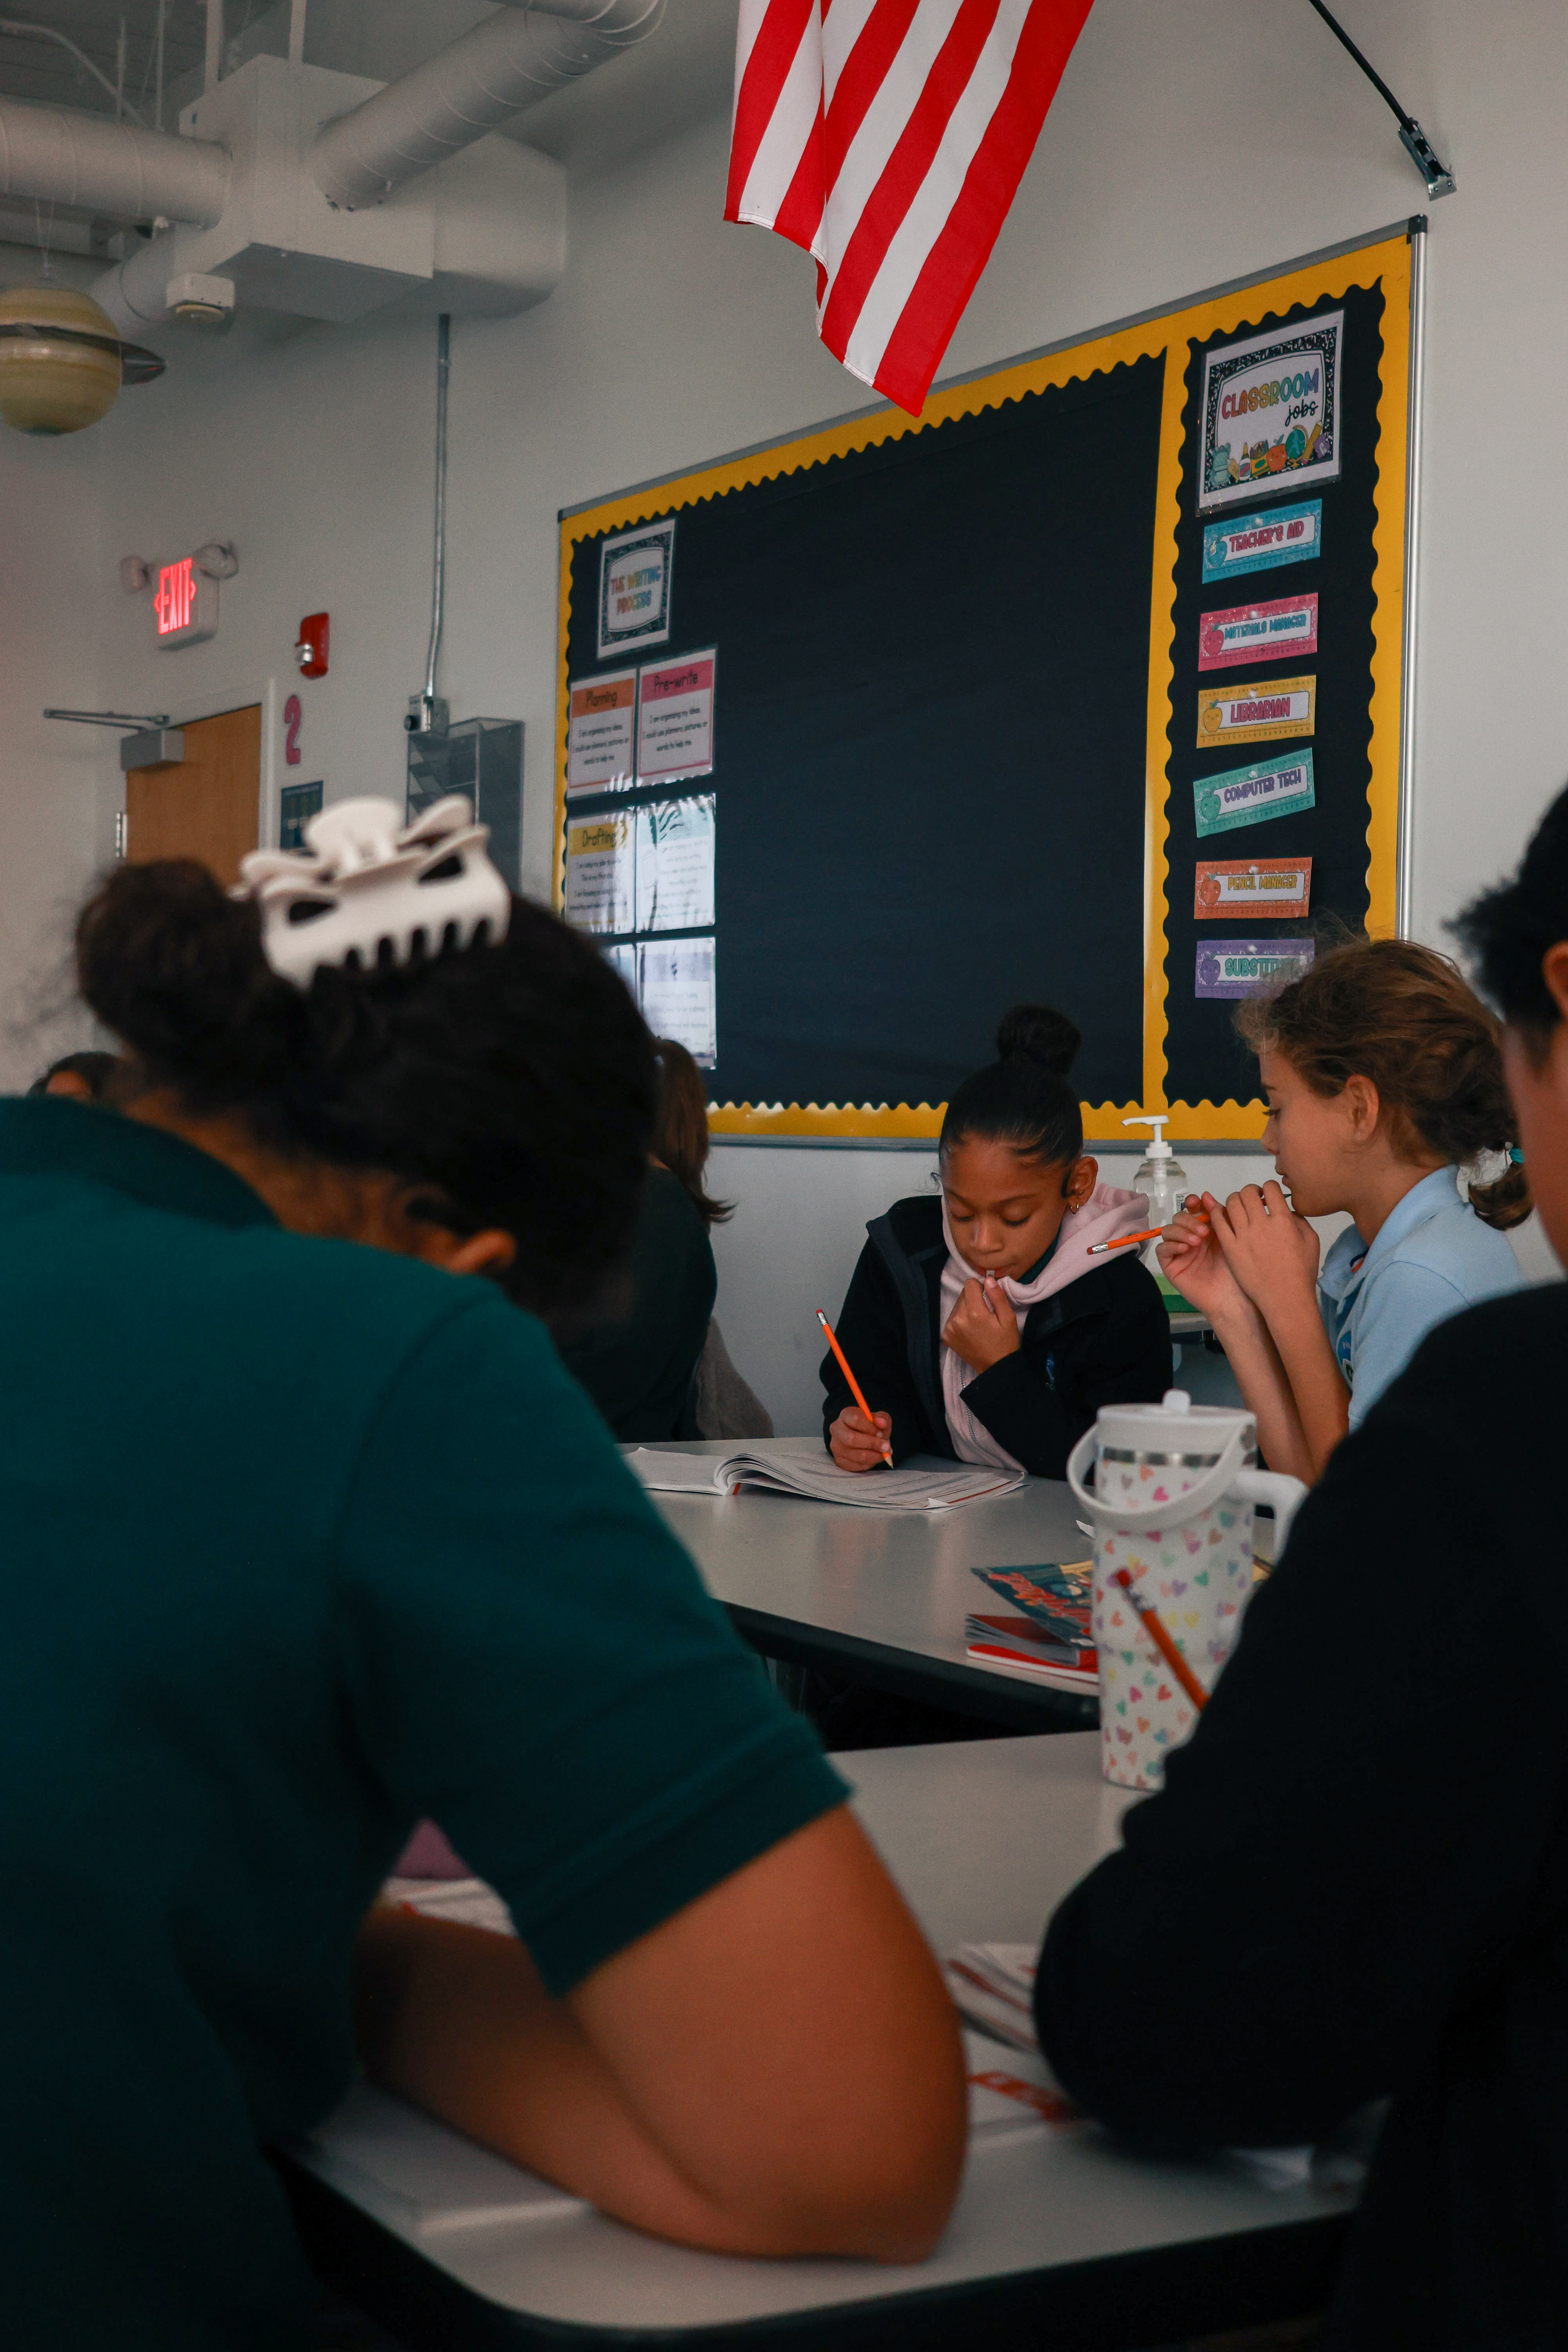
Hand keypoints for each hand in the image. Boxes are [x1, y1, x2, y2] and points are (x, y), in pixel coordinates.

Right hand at [829, 1405, 892, 1470]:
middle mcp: (837, 1429)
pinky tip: (873, 1459)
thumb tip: (881, 1423)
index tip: (881, 1434)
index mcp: (846, 1415)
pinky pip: (854, 1466)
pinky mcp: (838, 1460)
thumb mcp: (880, 1420)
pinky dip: (868, 1464)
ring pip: (855, 1455)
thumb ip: (883, 1419)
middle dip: (872, 1444)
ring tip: (883, 1454)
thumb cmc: (871, 1428)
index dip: (870, 1428)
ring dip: (873, 1456)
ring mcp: (836, 1446)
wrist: (862, 1439)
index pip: (855, 1420)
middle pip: (852, 1439)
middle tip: (886, 1447)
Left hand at [941, 1275, 1020, 1374]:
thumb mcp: (1008, 1318)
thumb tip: (988, 1279)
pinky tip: (970, 1330)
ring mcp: (949, 1328)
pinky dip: (960, 1320)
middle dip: (974, 1299)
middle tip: (985, 1313)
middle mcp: (958, 1318)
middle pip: (963, 1294)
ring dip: (966, 1309)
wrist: (994, 1368)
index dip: (980, 1288)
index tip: (988, 1299)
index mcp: (974, 1312)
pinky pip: (952, 1317)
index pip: (970, 1284)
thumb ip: (998, 1297)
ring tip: (978, 1323)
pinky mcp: (945, 1335)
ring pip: (957, 1305)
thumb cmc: (1004, 1342)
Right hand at [1156, 1196, 1254, 1325]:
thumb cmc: (1236, 1270)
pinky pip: (1162, 1250)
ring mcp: (1179, 1252)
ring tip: (1197, 1241)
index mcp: (1205, 1230)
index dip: (1192, 1203)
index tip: (1197, 1202)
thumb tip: (1206, 1195)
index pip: (1192, 1210)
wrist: (1233, 1296)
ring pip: (1168, 1230)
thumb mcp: (1230, 1238)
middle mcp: (1190, 1238)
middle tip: (1204, 1231)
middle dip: (1189, 1220)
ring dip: (1181, 1231)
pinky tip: (1186, 1248)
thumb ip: (1218, 1216)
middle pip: (1178, 1218)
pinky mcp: (1171, 1266)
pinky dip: (1172, 1245)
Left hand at [1206, 1182, 1320, 1314]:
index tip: (1269, 1195)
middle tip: (1254, 1199)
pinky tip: (1222, 1214)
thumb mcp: (1311, 1240)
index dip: (1269, 1188)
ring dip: (1236, 1199)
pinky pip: (1219, 1223)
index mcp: (1283, 1220)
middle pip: (1248, 1193)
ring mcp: (1243, 1236)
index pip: (1270, 1188)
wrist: (1285, 1298)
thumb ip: (1298, 1219)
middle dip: (1251, 1191)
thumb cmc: (1301, 1271)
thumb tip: (1286, 1208)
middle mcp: (1261, 1224)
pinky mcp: (1230, 1248)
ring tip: (1240, 1207)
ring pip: (1232, 1203)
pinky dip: (1218, 1213)